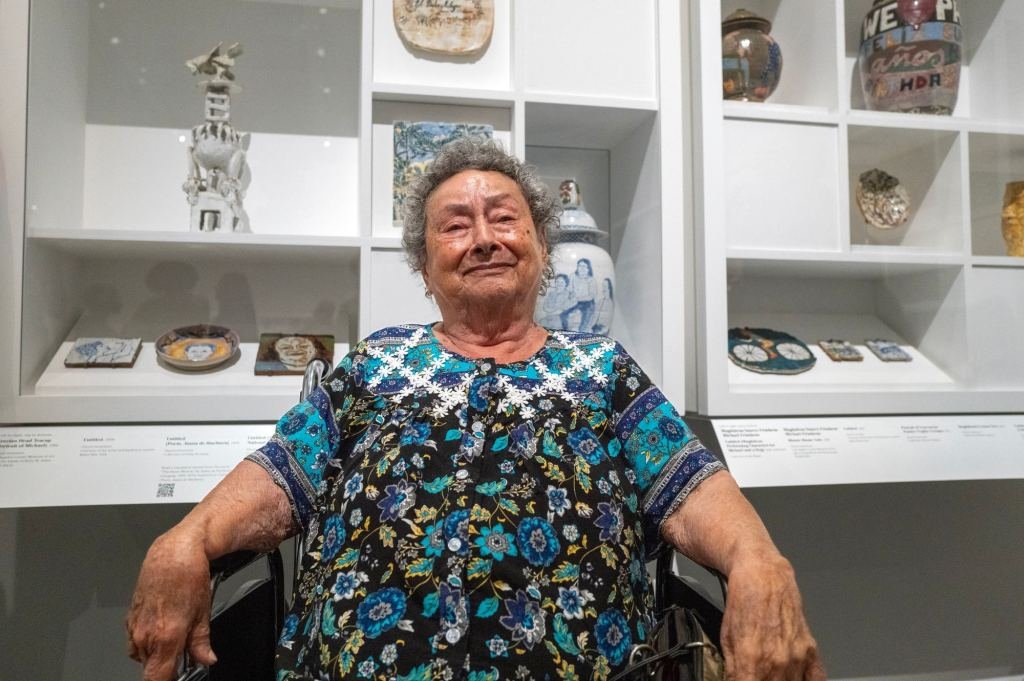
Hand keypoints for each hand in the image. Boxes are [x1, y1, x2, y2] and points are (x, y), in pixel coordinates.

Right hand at [126, 530, 216, 680]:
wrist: (173, 553)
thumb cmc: (188, 577)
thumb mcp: (203, 613)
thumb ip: (201, 643)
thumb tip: (206, 659)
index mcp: (165, 638)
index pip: (156, 679)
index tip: (176, 677)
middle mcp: (145, 636)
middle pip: (150, 669)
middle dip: (166, 666)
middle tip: (183, 655)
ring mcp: (134, 627)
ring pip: (142, 656)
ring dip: (156, 654)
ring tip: (174, 635)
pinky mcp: (129, 618)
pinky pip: (135, 642)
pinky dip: (148, 641)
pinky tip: (162, 626)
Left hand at [719, 551, 825, 679]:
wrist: (763, 576)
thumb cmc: (743, 601)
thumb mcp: (726, 638)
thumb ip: (733, 668)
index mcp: (751, 659)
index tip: (741, 680)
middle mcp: (777, 661)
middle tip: (755, 674)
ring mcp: (797, 656)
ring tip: (771, 674)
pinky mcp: (811, 649)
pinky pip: (816, 679)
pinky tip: (795, 678)